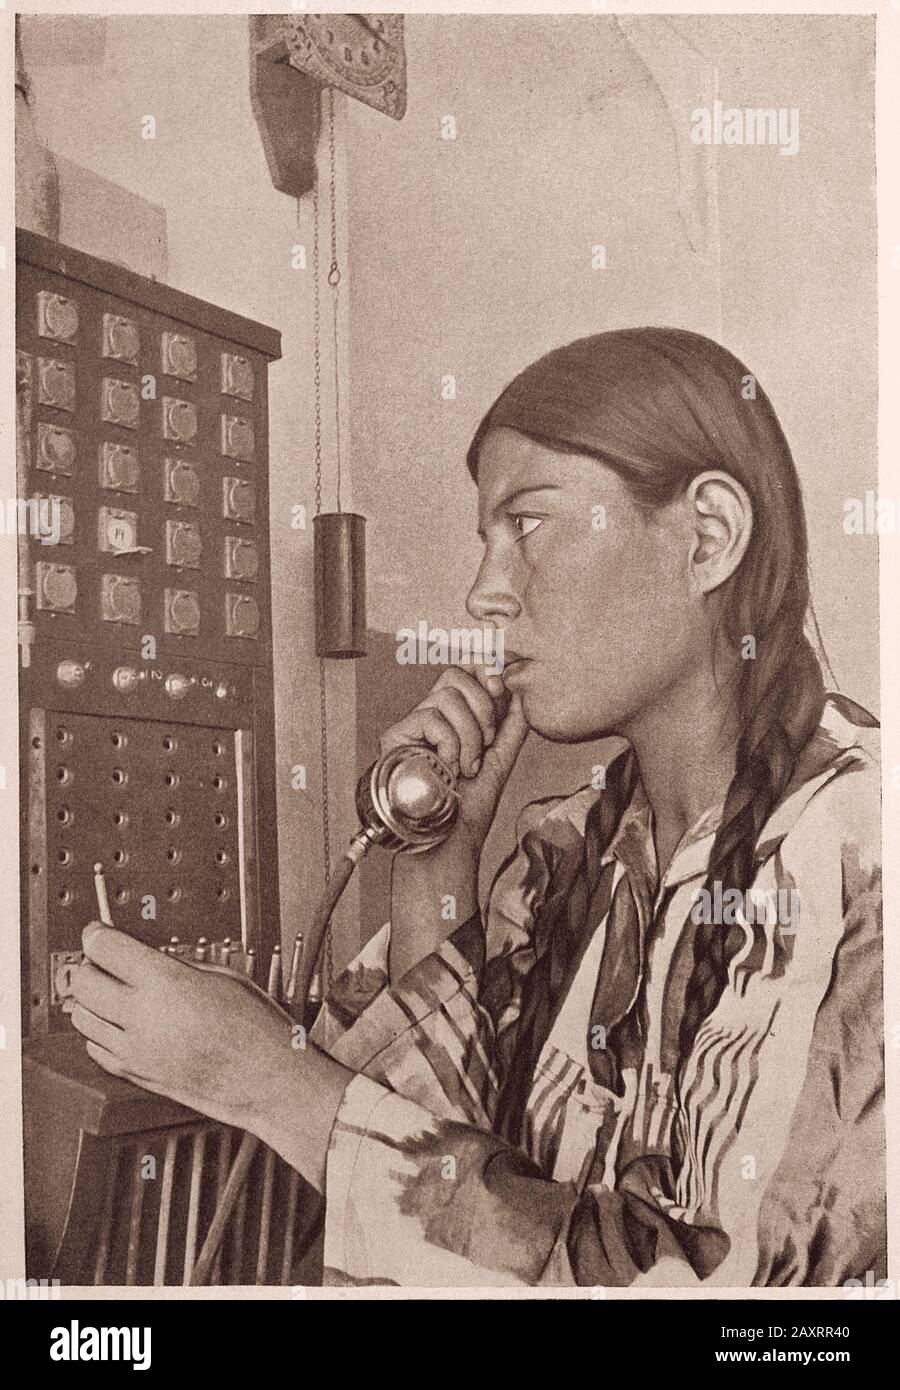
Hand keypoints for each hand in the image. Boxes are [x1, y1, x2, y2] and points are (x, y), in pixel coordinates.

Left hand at [70, 923, 295, 1131]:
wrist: (267, 1080)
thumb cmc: (257, 1031)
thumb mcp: (223, 977)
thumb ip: (178, 965)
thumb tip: (150, 958)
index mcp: (167, 983)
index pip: (104, 949)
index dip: (97, 934)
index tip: (99, 932)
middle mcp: (143, 1017)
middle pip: (82, 982)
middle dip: (89, 965)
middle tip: (103, 960)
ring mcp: (135, 1049)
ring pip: (81, 1017)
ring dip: (90, 1000)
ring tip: (109, 991)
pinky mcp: (135, 1075)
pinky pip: (95, 1049)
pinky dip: (99, 1033)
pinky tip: (118, 1024)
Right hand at [378, 664, 528, 855]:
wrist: (449, 837)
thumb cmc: (468, 807)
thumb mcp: (501, 758)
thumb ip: (512, 724)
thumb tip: (521, 689)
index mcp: (455, 718)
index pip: (464, 670)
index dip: (483, 667)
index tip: (501, 686)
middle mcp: (431, 717)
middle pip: (455, 673)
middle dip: (483, 705)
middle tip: (486, 740)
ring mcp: (413, 726)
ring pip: (447, 696)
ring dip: (469, 734)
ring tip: (467, 764)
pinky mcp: (396, 736)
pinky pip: (431, 717)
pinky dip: (450, 745)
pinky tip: (448, 768)